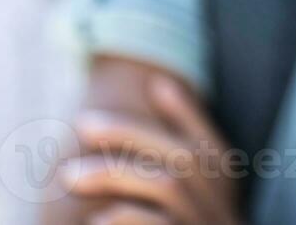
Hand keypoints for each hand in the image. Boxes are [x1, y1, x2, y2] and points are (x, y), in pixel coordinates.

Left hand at [62, 76, 242, 224]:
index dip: (185, 111)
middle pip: (182, 157)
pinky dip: (124, 217)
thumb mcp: (200, 195)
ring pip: (168, 187)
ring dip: (116, 172)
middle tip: (83, 123)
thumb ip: (187, 144)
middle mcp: (222, 210)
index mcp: (225, 190)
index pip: (208, 141)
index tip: (150, 85)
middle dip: (131, 134)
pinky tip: (97, 219)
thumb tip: (162, 83)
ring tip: (69, 175)